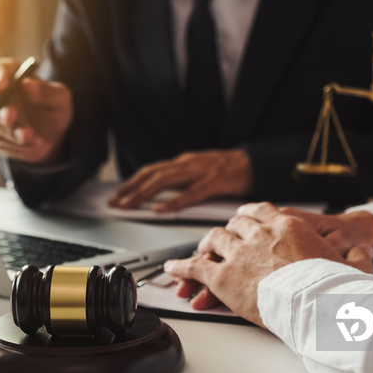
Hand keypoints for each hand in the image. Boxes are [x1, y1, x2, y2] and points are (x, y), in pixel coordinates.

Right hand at [0, 57, 72, 163]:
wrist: (51, 135)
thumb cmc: (54, 108)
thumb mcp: (60, 99)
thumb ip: (47, 92)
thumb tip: (28, 84)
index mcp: (11, 74)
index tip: (1, 86)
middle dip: (0, 108)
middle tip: (11, 116)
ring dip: (9, 129)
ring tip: (29, 135)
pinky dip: (15, 142)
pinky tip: (32, 142)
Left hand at [108, 149, 252, 211]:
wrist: (257, 164)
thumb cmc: (228, 173)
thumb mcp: (199, 174)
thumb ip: (181, 184)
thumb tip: (157, 199)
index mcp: (184, 163)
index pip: (151, 171)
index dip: (131, 183)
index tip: (116, 196)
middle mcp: (188, 164)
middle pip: (152, 174)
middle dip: (131, 189)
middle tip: (115, 203)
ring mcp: (201, 171)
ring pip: (165, 180)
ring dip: (144, 193)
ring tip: (129, 205)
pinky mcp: (216, 181)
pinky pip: (191, 192)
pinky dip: (173, 201)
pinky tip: (161, 209)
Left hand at [163, 203, 372, 325]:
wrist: (320, 303)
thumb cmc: (335, 287)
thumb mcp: (352, 265)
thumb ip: (354, 257)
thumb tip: (365, 253)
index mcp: (287, 225)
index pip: (259, 211)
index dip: (247, 216)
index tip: (243, 220)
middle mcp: (259, 233)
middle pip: (233, 225)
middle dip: (225, 234)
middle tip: (219, 243)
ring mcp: (238, 253)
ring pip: (213, 240)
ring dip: (205, 247)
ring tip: (198, 254)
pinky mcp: (223, 276)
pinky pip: (195, 266)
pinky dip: (181, 267)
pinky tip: (172, 270)